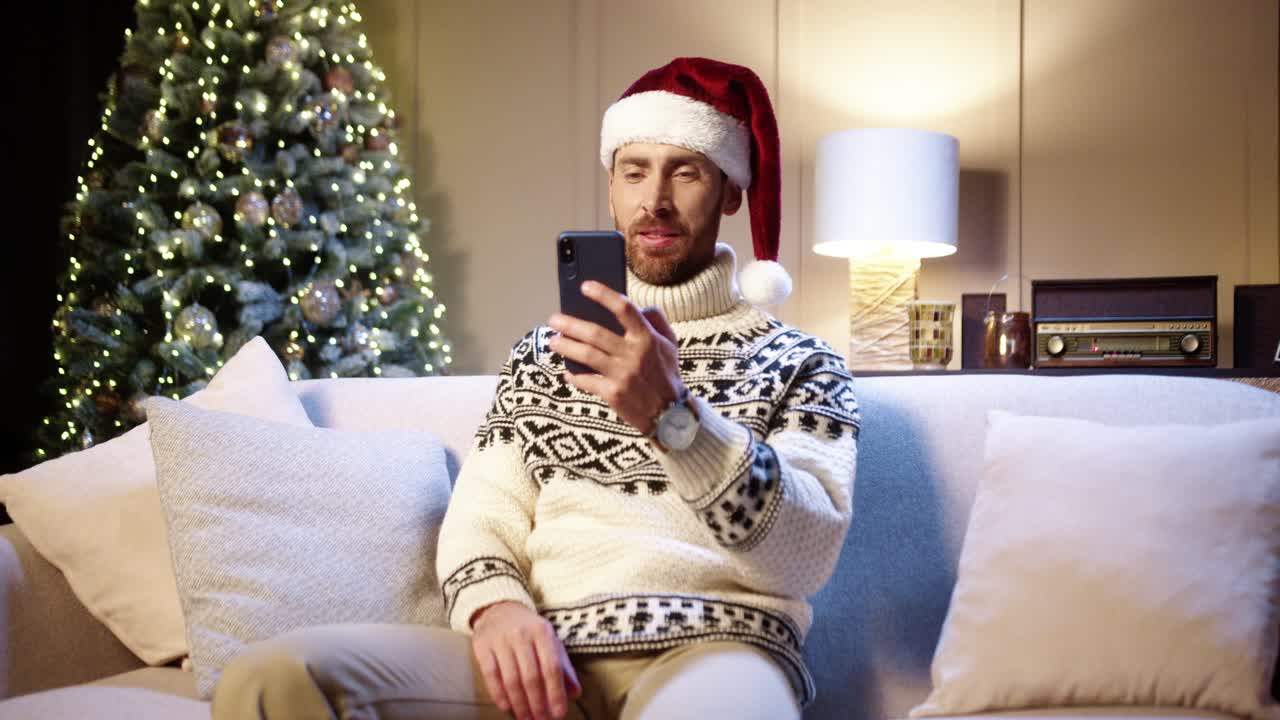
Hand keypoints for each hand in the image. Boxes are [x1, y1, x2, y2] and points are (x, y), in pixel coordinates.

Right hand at [471, 601, 581, 719]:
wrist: (500, 608)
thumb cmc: (530, 630)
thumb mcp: (550, 641)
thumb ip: (563, 667)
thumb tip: (575, 693)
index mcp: (543, 632)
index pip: (552, 667)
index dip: (556, 693)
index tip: (558, 713)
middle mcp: (522, 634)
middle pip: (531, 676)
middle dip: (537, 704)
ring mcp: (500, 639)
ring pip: (511, 678)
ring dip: (519, 704)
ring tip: (526, 718)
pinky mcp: (482, 646)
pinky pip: (491, 675)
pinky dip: (499, 694)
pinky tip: (506, 707)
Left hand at [548, 281, 683, 434]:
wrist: (669, 414)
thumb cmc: (667, 373)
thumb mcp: (671, 343)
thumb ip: (657, 319)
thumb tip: (638, 305)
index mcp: (647, 338)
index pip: (624, 309)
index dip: (604, 295)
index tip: (585, 286)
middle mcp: (633, 355)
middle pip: (595, 334)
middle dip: (570, 324)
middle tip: (553, 320)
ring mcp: (622, 375)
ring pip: (586, 356)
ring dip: (566, 347)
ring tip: (553, 341)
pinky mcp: (613, 394)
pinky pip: (587, 381)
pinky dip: (574, 376)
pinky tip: (567, 372)